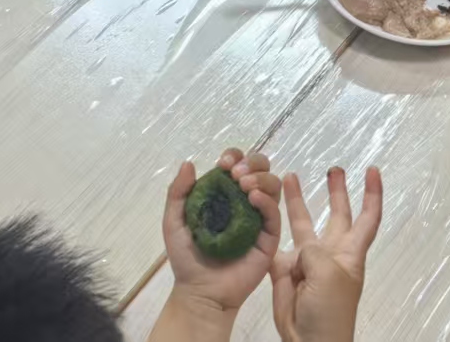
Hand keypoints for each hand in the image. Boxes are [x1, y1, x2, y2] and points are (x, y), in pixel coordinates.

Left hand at [160, 151, 282, 319]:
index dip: (234, 156)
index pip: (238, 165)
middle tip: (236, 173)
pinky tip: (253, 198)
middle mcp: (245, 202)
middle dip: (252, 163)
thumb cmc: (187, 259)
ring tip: (244, 186)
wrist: (200, 292)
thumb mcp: (174, 222)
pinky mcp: (270, 237)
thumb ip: (178, 193)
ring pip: (273, 185)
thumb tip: (189, 163)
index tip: (223, 163)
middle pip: (261, 169)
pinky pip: (275, 212)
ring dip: (261, 178)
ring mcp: (260, 218)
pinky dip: (267, 200)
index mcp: (225, 194)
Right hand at [271, 167, 382, 341]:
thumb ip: (315, 252)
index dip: (372, 193)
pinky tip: (259, 210)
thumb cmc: (330, 310)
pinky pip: (276, 245)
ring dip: (296, 201)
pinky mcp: (284, 271)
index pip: (368, 216)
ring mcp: (307, 261)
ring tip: (289, 177)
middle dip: (336, 191)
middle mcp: (330, 251)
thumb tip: (301, 247)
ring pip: (302, 224)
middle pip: (337, 214)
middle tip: (334, 168)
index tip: (372, 169)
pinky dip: (268, 229)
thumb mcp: (329, 275)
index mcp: (350, 251)